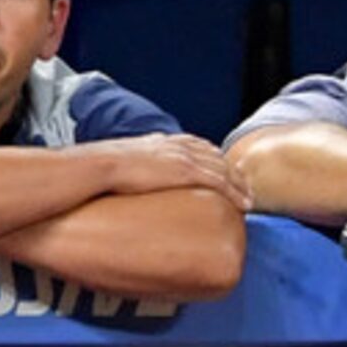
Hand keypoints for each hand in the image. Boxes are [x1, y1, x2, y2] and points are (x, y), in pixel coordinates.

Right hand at [100, 134, 250, 210]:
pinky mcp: (185, 172)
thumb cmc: (99, 168)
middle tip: (245, 185)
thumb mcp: (120, 161)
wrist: (97, 166)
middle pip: (215, 156)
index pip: (197, 145)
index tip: (223, 168)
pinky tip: (245, 204)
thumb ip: (131, 166)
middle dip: (233, 171)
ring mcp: (183, 158)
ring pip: (223, 169)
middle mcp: (177, 146)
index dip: (213, 157)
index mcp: (161, 141)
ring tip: (250, 199)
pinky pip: (219, 183)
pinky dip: (235, 193)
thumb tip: (125, 180)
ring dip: (240, 184)